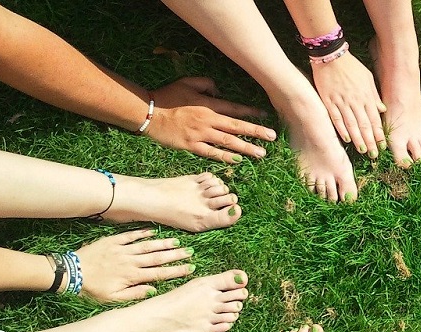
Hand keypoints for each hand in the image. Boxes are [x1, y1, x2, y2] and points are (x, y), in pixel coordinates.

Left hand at [75, 229, 192, 301]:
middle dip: (175, 255)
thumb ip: (134, 295)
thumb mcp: (112, 299)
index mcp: (132, 276)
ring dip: (163, 243)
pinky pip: (130, 236)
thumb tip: (153, 290)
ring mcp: (122, 250)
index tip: (190, 268)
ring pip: (147, 246)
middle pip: (157, 257)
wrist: (70, 273)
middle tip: (190, 252)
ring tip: (178, 242)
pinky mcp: (112, 241)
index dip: (176, 271)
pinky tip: (153, 231)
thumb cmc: (92, 289)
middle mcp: (130, 261)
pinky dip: (142, 233)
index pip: (159, 273)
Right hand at [147, 77, 277, 162]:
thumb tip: (220, 90)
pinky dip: (225, 157)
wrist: (148, 112)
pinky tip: (238, 161)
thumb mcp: (187, 82)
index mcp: (208, 105)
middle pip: (236, 127)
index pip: (234, 108)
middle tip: (272, 137)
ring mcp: (200, 134)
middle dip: (256, 132)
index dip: (251, 112)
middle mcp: (208, 120)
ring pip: (228, 142)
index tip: (266, 116)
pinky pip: (212, 153)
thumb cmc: (168, 96)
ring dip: (246, 148)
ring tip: (261, 153)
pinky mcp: (192, 146)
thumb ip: (206, 84)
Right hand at [312, 53, 386, 157]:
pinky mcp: (329, 101)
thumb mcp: (367, 78)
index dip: (379, 134)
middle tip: (374, 155)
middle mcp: (355, 101)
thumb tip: (382, 109)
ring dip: (358, 139)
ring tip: (363, 151)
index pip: (375, 119)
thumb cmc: (351, 66)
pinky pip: (336, 119)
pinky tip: (347, 140)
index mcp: (366, 96)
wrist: (331, 56)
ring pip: (352, 125)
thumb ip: (374, 95)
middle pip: (365, 125)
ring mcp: (342, 102)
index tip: (382, 146)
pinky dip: (342, 130)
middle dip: (370, 141)